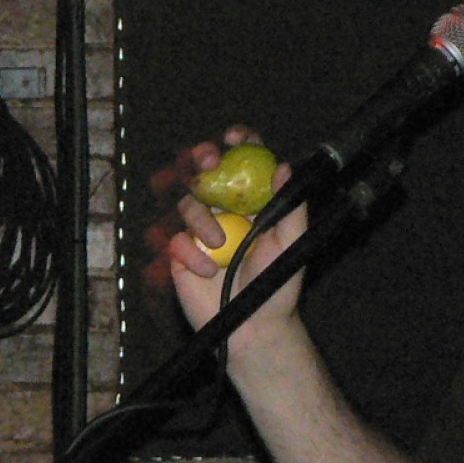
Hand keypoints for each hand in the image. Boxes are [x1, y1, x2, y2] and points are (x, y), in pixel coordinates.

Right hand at [163, 125, 308, 340]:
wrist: (253, 325)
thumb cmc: (277, 283)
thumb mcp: (291, 242)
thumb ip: (291, 205)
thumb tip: (284, 166)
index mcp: (250, 199)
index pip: (242, 160)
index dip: (237, 142)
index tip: (234, 137)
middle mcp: (222, 207)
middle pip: (202, 170)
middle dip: (200, 159)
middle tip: (208, 163)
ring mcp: (197, 228)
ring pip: (185, 201)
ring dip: (199, 218)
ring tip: (219, 243)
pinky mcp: (178, 252)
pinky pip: (172, 237)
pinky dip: (189, 252)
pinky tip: (207, 270)